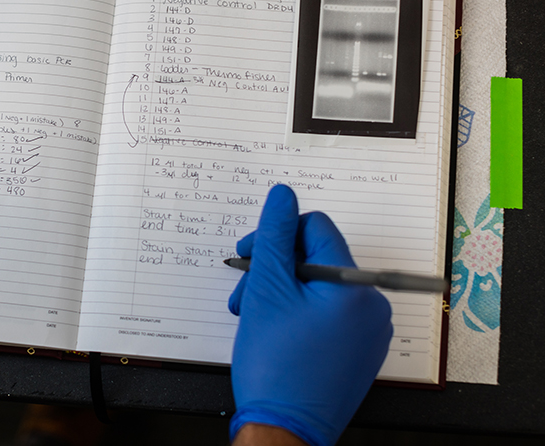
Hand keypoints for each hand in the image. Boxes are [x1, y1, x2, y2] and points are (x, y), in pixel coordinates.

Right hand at [228, 185, 392, 445]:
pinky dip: (298, 313)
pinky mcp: (359, 351)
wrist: (284, 430)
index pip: (317, 228)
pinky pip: (329, 314)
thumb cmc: (275, 366)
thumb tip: (283, 195)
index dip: (277, 234)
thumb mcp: (267, 290)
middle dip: (275, 268)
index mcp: (354, 286)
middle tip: (245, 289)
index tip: (250, 253)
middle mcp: (372, 306)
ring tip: (251, 314)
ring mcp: (368, 332)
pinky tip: (273, 328)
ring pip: (319, 287)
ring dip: (282, 291)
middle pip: (318, 258)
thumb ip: (274, 236)